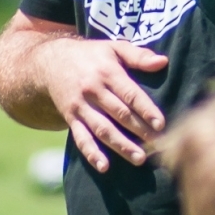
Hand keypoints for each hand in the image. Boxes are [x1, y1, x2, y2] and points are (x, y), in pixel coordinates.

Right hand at [37, 37, 167, 171]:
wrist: (50, 61)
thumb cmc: (91, 55)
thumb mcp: (113, 48)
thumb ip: (139, 55)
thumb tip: (163, 62)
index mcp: (107, 72)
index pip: (130, 94)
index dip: (145, 109)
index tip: (160, 124)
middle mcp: (93, 91)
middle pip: (119, 114)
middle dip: (139, 130)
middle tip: (159, 145)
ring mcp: (80, 106)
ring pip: (102, 129)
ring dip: (121, 145)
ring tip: (139, 159)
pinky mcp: (71, 118)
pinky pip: (81, 138)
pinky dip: (92, 153)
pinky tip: (104, 166)